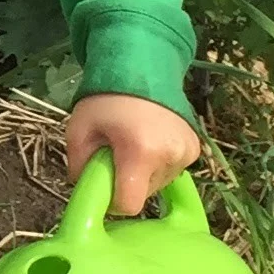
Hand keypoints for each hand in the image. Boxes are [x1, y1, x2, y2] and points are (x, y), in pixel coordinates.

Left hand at [64, 92, 200, 217]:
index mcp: (140, 152)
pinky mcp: (195, 148)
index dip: (113, 201)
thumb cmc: (106, 100)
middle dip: (126, 181)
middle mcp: (170, 156)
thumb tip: (85, 190)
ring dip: (143, 173)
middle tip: (116, 153)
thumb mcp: (79, 130)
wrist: (142, 68)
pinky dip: (158, 163)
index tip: (105, 185)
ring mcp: (186, 153)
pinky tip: (150, 140)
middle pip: (144, 193)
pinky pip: (171, 170)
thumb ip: (78, 166)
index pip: (129, 204)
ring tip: (133, 143)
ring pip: (158, 184)